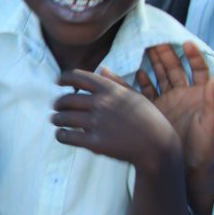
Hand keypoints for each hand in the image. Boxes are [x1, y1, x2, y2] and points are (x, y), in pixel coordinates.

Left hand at [52, 68, 178, 173]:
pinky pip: (68, 136)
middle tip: (55, 106)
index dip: (64, 78)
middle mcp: (102, 103)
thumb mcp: (136, 95)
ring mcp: (97, 123)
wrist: (158, 145)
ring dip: (56, 119)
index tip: (58, 81)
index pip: (78, 77)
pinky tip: (61, 135)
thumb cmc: (148, 119)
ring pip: (63, 118)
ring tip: (55, 120)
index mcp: (110, 89)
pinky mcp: (95, 142)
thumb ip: (116, 81)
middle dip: (57, 103)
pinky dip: (61, 135)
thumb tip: (101, 69)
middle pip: (66, 99)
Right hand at [137, 42, 213, 168]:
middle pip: (176, 69)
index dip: (193, 56)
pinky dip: (139, 82)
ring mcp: (169, 101)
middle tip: (157, 40)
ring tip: (144, 49)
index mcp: (201, 95)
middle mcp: (184, 95)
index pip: (199, 69)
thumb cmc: (206, 146)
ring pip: (160, 76)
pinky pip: (145, 92)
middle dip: (167, 54)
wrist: (188, 166)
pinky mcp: (155, 110)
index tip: (186, 43)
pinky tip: (136, 72)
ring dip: (153, 63)